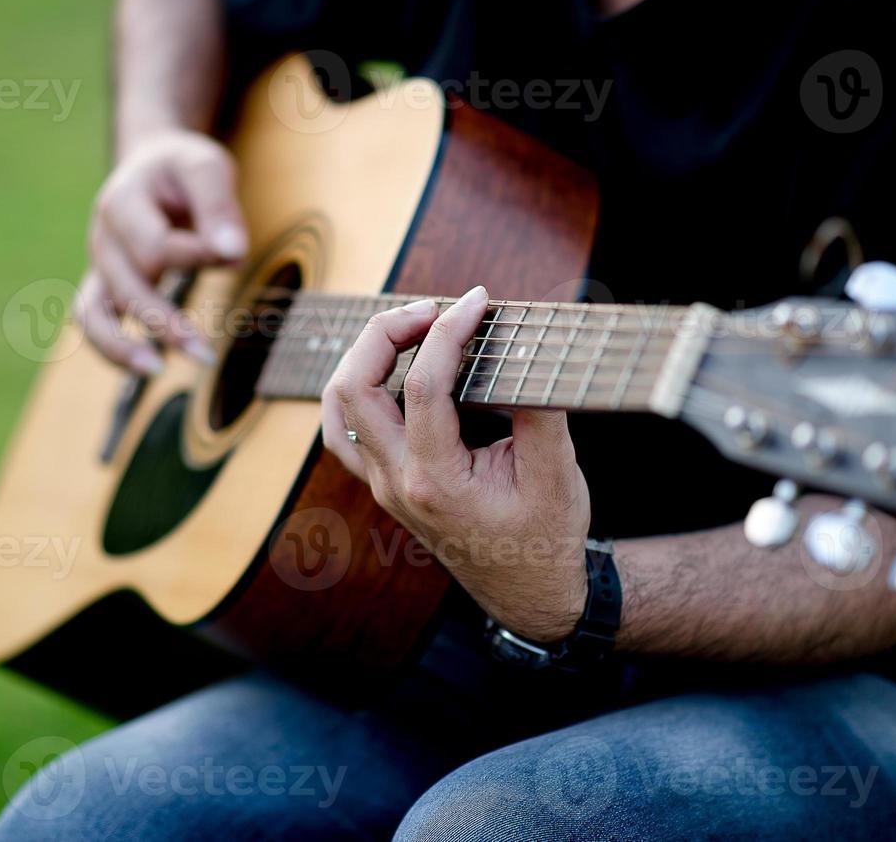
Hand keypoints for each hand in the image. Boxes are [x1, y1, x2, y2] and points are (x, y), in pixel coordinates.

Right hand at [77, 129, 246, 372]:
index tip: (232, 252)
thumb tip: (233, 254)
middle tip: (206, 355)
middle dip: (165, 322)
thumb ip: (219, 208)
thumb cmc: (182, 169)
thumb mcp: (206, 168)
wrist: (153, 165)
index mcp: (122, 201)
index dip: (195, 257)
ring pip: (93, 314)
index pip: (155, 246)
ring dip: (122, 347)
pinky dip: (113, 349)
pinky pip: (94, 322)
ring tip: (157, 371)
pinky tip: (148, 366)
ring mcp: (99, 263)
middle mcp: (103, 236)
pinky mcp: (105, 283)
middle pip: (126, 286)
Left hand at [320, 286, 591, 642]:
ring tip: (411, 329)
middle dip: (386, 332)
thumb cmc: (546, 536)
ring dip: (365, 357)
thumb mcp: (557, 473)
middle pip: (355, 388)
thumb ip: (539, 410)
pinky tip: (394, 368)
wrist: (530, 594)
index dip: (448, 330)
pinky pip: (345, 429)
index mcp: (436, 481)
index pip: (425, 385)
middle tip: (435, 309)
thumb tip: (523, 348)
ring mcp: (383, 485)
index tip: (478, 301)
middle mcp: (396, 482)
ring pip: (339, 407)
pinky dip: (359, 388)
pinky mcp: (385, 483)